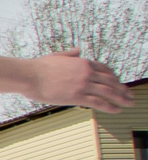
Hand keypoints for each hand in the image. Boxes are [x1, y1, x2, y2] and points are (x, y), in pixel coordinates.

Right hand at [0, 51, 126, 112]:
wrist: (28, 75)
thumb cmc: (39, 67)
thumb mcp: (57, 56)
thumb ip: (70, 54)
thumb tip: (78, 50)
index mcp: (82, 62)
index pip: (105, 70)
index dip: (114, 78)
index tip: (118, 84)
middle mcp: (87, 72)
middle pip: (111, 81)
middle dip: (123, 89)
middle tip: (130, 95)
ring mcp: (83, 84)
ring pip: (109, 92)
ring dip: (122, 98)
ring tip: (129, 103)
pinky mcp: (77, 96)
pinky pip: (99, 102)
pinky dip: (111, 106)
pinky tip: (117, 110)